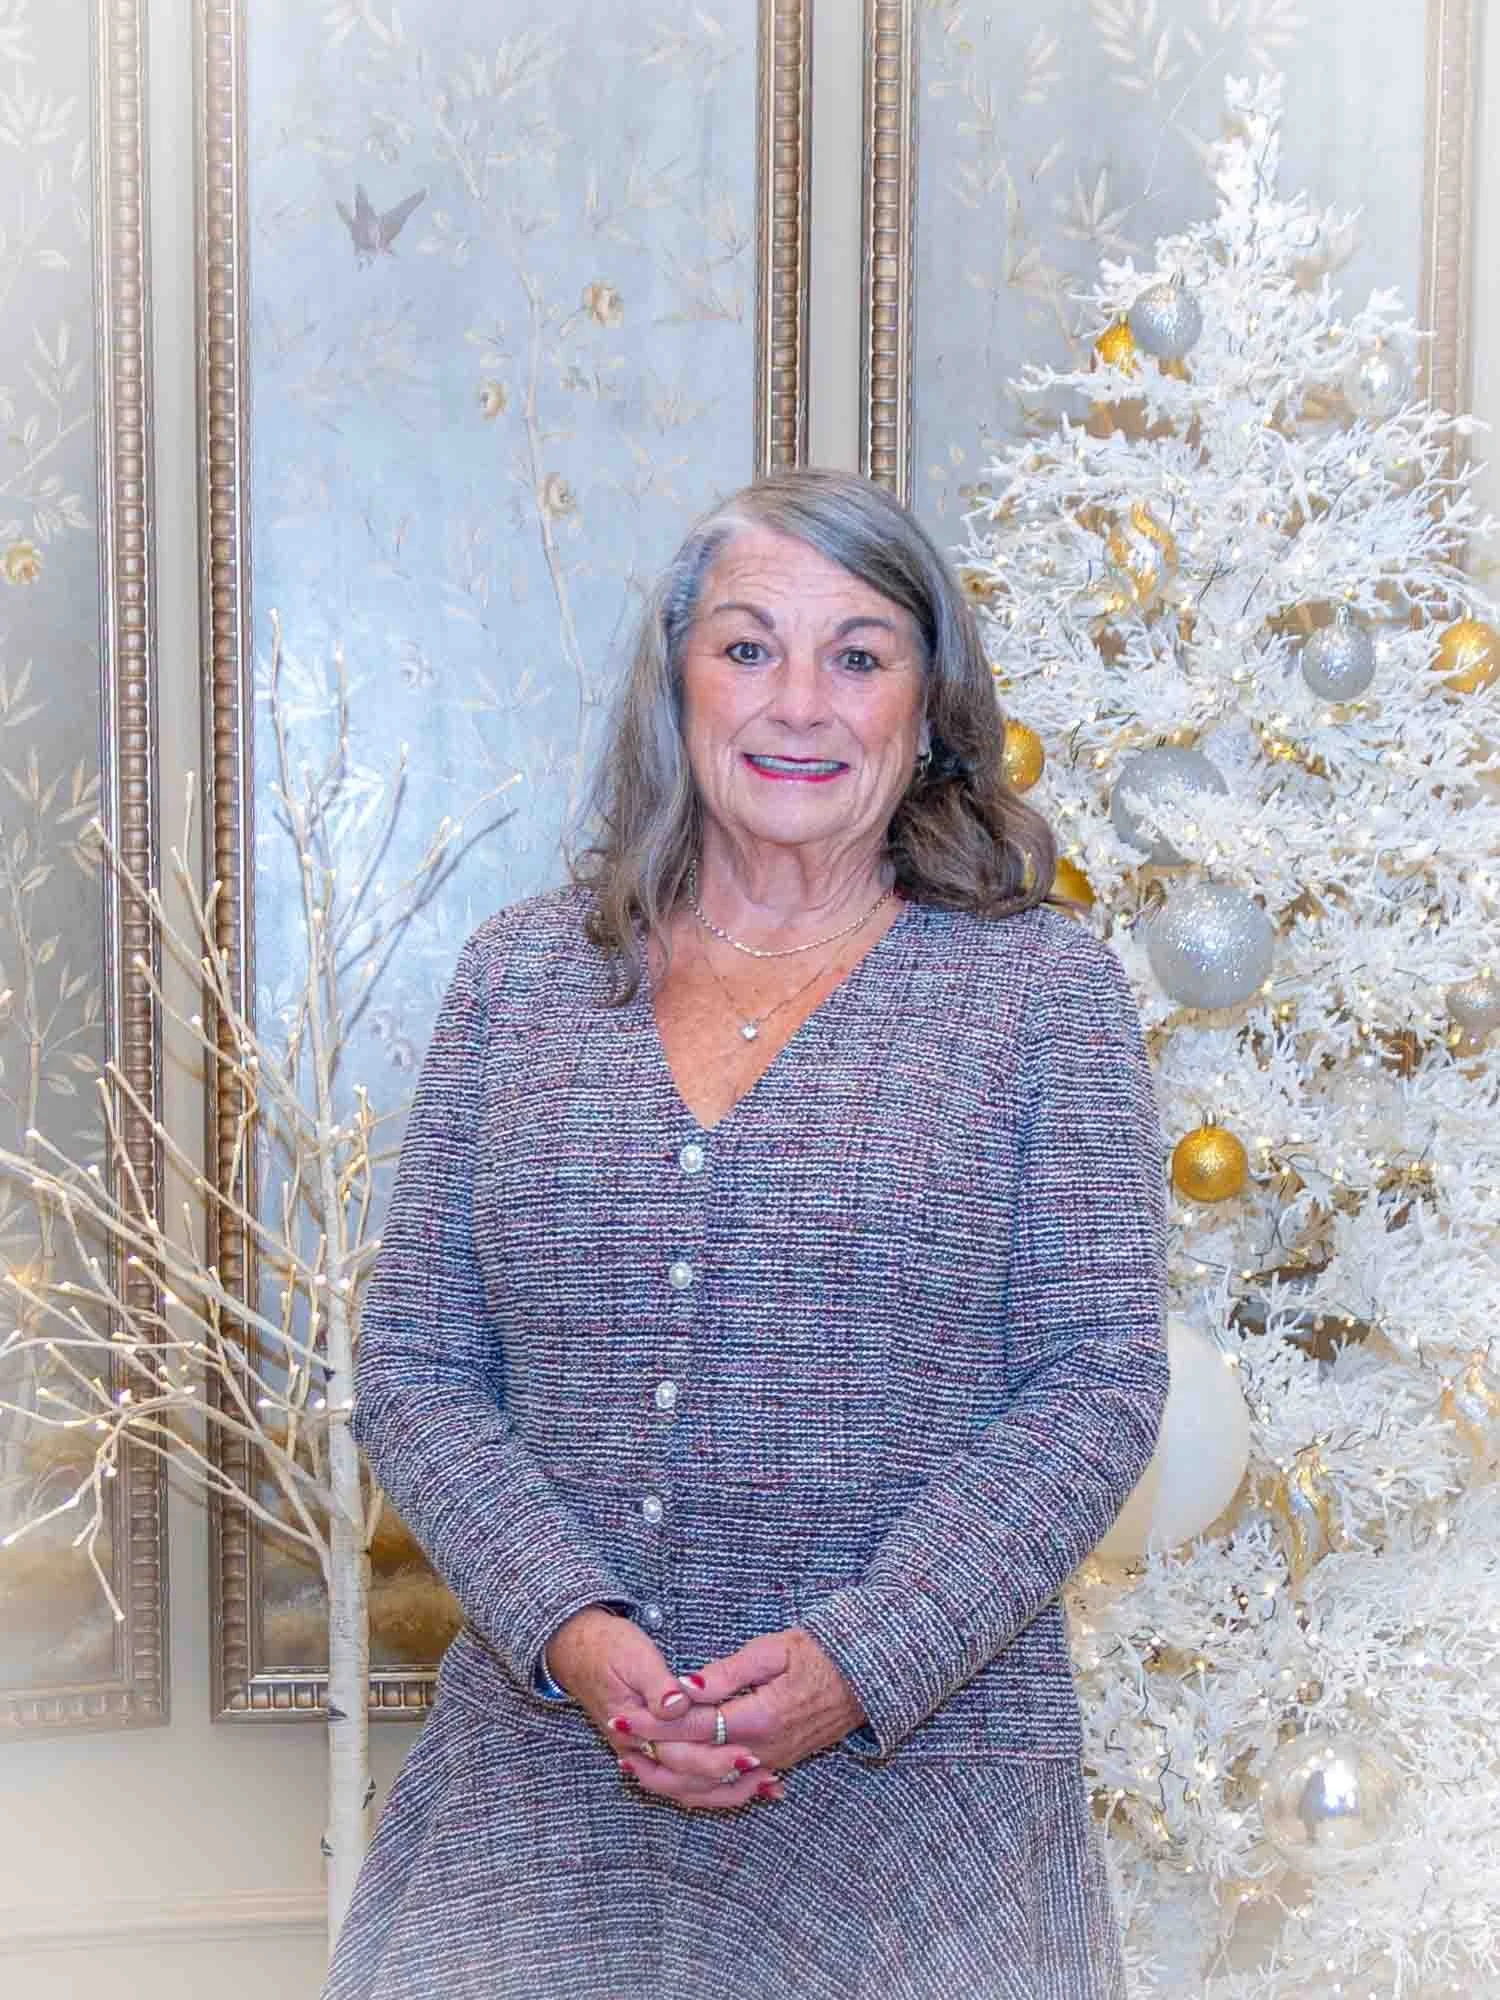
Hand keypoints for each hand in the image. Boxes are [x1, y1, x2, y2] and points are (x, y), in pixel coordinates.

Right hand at [544, 1606, 780, 1812]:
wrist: (577, 1651)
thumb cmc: (609, 1648)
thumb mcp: (634, 1656)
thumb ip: (657, 1684)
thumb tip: (678, 1703)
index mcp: (634, 1728)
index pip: (678, 1754)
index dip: (714, 1758)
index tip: (748, 1754)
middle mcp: (636, 1751)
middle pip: (684, 1781)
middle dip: (726, 1781)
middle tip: (766, 1775)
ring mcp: (642, 1755)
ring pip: (684, 1789)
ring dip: (723, 1792)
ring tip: (763, 1787)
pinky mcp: (650, 1752)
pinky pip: (681, 1781)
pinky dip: (710, 1787)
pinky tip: (740, 1785)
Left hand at [612, 1626, 864, 1789]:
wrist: (865, 1678)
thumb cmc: (818, 1654)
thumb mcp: (773, 1650)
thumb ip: (727, 1673)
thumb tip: (685, 1689)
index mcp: (760, 1717)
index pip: (693, 1726)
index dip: (654, 1722)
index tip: (621, 1715)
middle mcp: (763, 1751)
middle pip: (695, 1761)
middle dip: (651, 1750)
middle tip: (616, 1736)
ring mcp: (771, 1764)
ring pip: (709, 1788)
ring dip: (668, 1781)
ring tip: (632, 1766)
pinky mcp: (776, 1767)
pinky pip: (729, 1792)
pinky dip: (697, 1792)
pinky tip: (673, 1783)